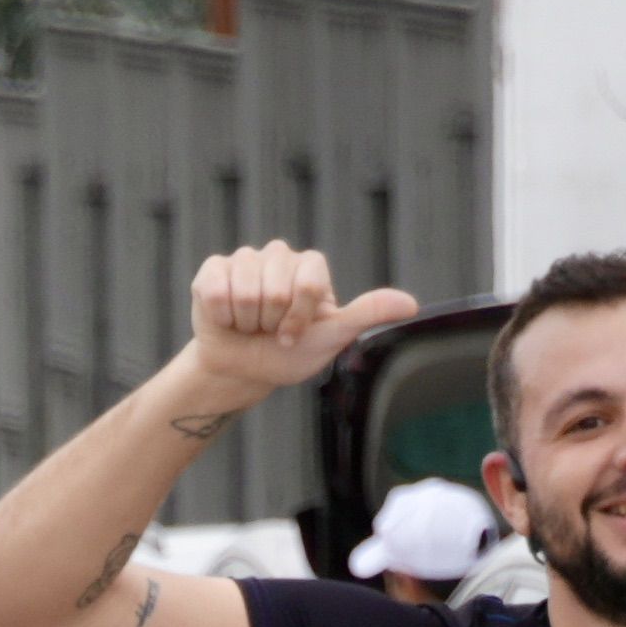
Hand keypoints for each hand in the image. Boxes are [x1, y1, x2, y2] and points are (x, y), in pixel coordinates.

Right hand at [173, 243, 418, 426]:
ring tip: (249, 327)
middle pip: (275, 289)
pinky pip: (215, 290)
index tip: (295, 334)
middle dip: (271, 322)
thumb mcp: (332, 337)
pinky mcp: (213, 270)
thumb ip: (367, 314)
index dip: (298, 317)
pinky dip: (221, 316)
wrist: (243, 370)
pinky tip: (227, 319)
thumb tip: (412, 304)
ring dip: (246, 322)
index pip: (307, 283)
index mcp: (310, 267)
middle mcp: (279, 255)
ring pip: (244, 290)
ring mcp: (245, 260)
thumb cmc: (289, 354)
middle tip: (270, 331)